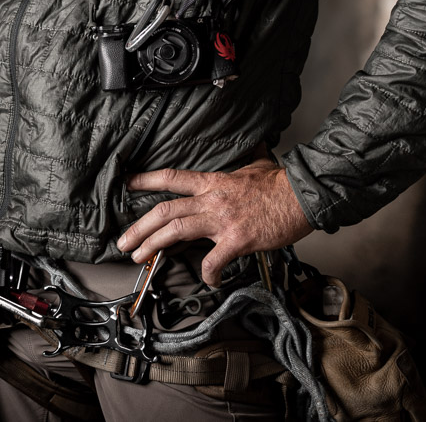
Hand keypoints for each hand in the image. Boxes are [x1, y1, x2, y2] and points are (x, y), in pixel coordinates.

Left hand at [116, 158, 312, 286]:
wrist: (302, 196)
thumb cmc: (281, 183)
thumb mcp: (259, 163)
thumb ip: (249, 158)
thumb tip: (255, 144)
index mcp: (214, 182)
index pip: (173, 178)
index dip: (146, 180)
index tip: (128, 183)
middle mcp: (212, 199)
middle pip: (165, 210)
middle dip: (140, 226)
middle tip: (123, 240)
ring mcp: (222, 220)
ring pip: (176, 230)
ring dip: (153, 245)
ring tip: (139, 257)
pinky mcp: (236, 240)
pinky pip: (213, 261)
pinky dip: (207, 274)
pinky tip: (209, 281)